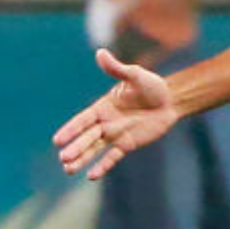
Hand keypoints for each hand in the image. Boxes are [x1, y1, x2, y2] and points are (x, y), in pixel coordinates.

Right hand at [54, 48, 181, 180]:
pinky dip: (103, 166)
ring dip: (82, 159)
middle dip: (75, 147)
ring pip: (95, 149)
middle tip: (63, 158)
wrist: (171, 100)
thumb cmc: (152, 85)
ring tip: (68, 170)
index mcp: (103, 106)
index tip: (57, 140)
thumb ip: (117, 69)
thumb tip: (100, 52)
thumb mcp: (135, 75)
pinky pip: (113, 157)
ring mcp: (115, 134)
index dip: (71, 130)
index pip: (83, 120)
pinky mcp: (127, 144)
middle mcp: (105, 122)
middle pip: (87, 137)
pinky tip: (91, 176)